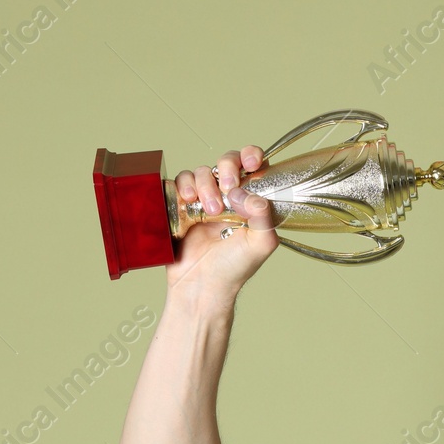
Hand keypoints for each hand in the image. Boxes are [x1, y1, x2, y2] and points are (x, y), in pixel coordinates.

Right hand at [166, 144, 279, 300]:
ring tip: (209, 210)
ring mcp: (203, 200)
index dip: (252, 156)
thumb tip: (249, 194)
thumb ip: (264, 216)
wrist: (201, 286)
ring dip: (206, 185)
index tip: (251, 163)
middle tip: (229, 189)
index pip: (254, 167)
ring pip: (202, 171)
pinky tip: (189, 200)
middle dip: (227, 169)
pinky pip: (179, 182)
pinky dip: (183, 185)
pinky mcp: (181, 206)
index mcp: (250, 201)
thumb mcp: (260, 244)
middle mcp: (228, 197)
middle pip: (226, 162)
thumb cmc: (233, 269)